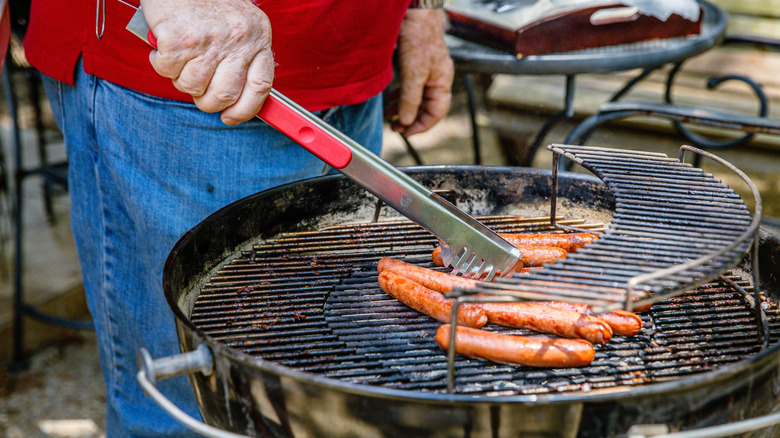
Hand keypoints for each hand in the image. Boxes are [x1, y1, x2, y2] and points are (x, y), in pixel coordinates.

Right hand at [140, 0, 273, 124]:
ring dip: (180, 78)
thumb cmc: (207, 1)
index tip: (231, 117)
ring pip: (192, 87)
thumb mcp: (239, 24)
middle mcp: (238, 39)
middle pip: (224, 95)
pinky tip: (165, 43)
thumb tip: (234, 100)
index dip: (245, 110)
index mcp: (258, 37)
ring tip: (181, 56)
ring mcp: (209, 40)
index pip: (260, 87)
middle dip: (206, 100)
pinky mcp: (179, 39)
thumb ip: (242, 57)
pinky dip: (160, 62)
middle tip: (197, 87)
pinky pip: (166, 71)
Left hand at [391, 9, 453, 135]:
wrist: (415, 13)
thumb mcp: (414, 73)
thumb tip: (407, 120)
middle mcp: (435, 80)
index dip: (421, 126)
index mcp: (442, 83)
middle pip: (425, 107)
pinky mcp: (415, 65)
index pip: (436, 113)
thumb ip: (411, 99)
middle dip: (410, 118)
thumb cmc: (419, 38)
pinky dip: (400, 96)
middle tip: (395, 127)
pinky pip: (409, 87)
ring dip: (402, 108)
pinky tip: (391, 100)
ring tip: (389, 116)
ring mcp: (425, 73)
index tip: (405, 132)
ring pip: (415, 98)